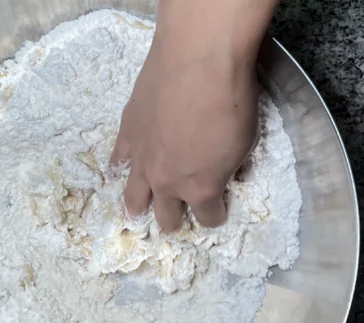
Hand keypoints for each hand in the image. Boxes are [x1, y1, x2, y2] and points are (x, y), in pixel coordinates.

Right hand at [111, 0, 277, 231]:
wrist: (199, 61)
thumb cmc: (232, 100)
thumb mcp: (245, 143)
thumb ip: (231, 165)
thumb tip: (229, 171)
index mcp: (201, 188)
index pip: (208, 216)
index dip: (214, 216)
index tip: (218, 211)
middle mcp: (168, 182)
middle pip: (167, 215)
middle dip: (174, 220)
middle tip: (175, 220)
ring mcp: (142, 160)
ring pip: (135, 197)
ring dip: (139, 207)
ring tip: (137, 213)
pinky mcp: (128, 134)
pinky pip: (118, 161)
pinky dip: (120, 169)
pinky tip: (118, 172)